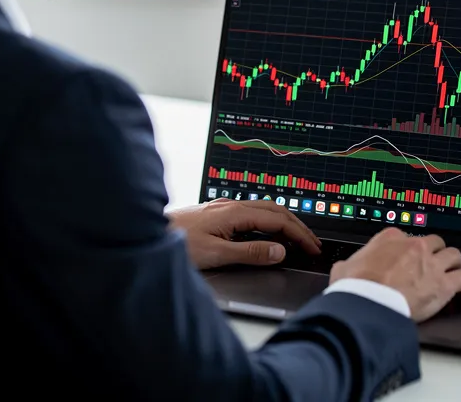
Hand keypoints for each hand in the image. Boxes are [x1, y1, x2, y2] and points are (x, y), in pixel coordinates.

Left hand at [168, 198, 322, 269]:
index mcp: (235, 213)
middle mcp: (231, 206)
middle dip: (297, 226)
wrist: (147, 234)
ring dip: (284, 222)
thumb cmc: (176, 243)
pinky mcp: (216, 214)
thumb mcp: (217, 254)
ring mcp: (223, 208)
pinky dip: (268, 222)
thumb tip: (279, 252)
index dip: (299, 235)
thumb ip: (250, 253)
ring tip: (296, 237)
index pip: (278, 220)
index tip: (312, 248)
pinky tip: (266, 232)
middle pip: (275, 210)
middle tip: (312, 243)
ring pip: (263, 209)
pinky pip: (251, 213)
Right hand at [330, 228, 460, 321]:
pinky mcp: (443, 285)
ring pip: (453, 255)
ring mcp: (431, 264)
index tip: (407, 258)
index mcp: (390, 238)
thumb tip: (344, 268)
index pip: (406, 236)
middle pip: (434, 242)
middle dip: (434, 252)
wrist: (367, 304)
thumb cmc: (355, 288)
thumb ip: (349, 264)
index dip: (407, 249)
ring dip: (453, 264)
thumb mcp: (343, 268)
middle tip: (432, 263)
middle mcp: (414, 246)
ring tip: (452, 271)